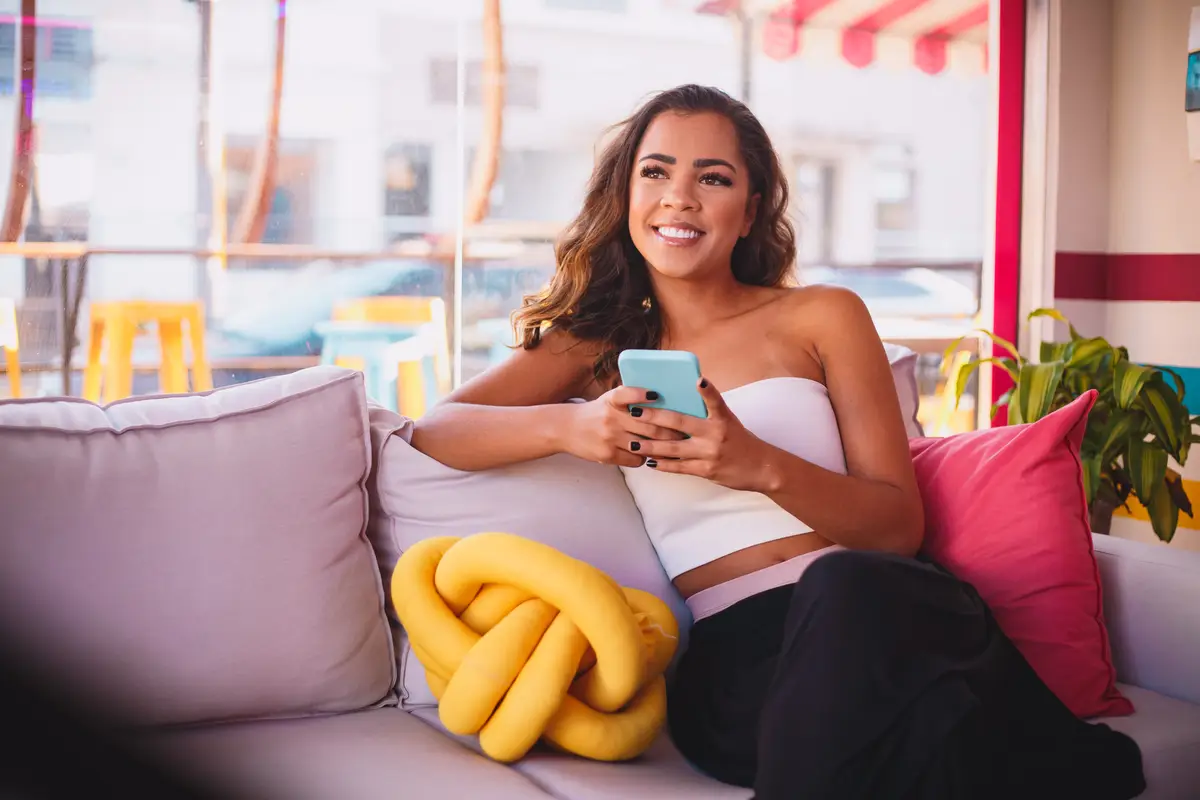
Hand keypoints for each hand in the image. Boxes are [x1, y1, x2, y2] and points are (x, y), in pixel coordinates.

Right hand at [561, 385, 684, 467]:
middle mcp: (610, 418)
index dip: (642, 395)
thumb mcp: (609, 399)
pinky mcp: (607, 455)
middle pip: (648, 426)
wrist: (567, 428)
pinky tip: (649, 454)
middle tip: (684, 433)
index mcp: (612, 400)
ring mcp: (609, 438)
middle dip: (670, 431)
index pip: (627, 394)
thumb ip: (630, 398)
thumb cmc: (595, 412)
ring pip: (645, 445)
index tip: (657, 395)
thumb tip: (660, 400)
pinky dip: (645, 458)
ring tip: (675, 447)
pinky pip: (636, 460)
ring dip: (661, 447)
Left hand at [627, 378, 775, 492]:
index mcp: (722, 419)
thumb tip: (683, 402)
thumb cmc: (741, 441)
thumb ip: (708, 413)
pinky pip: (680, 467)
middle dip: (655, 417)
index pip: (714, 400)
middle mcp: (716, 434)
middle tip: (635, 412)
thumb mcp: (729, 422)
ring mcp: (709, 453)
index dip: (707, 390)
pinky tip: (649, 462)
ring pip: (674, 448)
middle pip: (680, 423)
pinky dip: (663, 464)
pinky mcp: (706, 470)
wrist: (762, 468)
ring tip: (634, 442)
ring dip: (651, 446)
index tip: (697, 380)